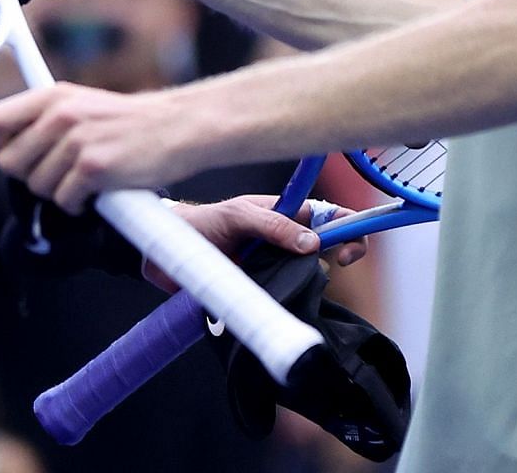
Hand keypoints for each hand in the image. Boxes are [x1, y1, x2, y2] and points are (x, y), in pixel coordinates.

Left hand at [0, 81, 201, 212]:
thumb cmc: (129, 122)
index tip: (6, 157)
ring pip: (37, 187)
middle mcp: (61, 115)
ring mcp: (77, 141)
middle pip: (10, 162)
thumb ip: (45, 119)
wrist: (177, 127)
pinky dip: (78, 204)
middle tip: (56, 173)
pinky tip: (96, 191)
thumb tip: (8, 144)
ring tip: (82, 179)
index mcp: (53, 96)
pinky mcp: (94, 168)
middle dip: (29, 176)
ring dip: (57, 192)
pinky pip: (64, 201)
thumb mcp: (81, 103)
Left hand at [156, 195, 368, 291]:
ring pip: (309, 277)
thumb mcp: (239, 216)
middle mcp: (287, 239)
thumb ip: (274, 225)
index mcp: (287, 213)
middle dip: (338, 257)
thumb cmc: (203, 223)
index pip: (332, 216)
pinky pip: (286, 298)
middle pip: (329, 248)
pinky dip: (288, 303)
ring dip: (308, 284)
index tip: (346, 252)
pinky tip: (277, 304)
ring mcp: (275, 265)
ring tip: (284, 282)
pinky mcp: (263, 289)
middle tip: (328, 270)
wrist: (166, 253)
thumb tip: (314, 243)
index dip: (351, 229)